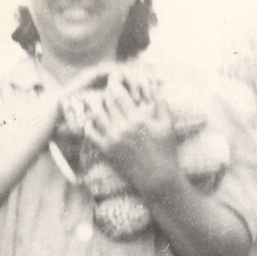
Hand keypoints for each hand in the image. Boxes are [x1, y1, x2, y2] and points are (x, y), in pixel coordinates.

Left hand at [92, 81, 181, 197]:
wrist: (157, 177)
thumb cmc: (165, 150)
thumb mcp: (167, 123)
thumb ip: (160, 102)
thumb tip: (154, 84)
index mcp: (137, 119)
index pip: (119, 93)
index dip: (114, 82)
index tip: (113, 77)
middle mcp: (122, 128)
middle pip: (106, 102)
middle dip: (105, 92)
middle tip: (106, 88)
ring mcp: (112, 139)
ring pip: (96, 115)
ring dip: (97, 106)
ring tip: (98, 102)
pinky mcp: (106, 151)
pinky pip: (91, 133)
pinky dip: (89, 124)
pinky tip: (92, 120)